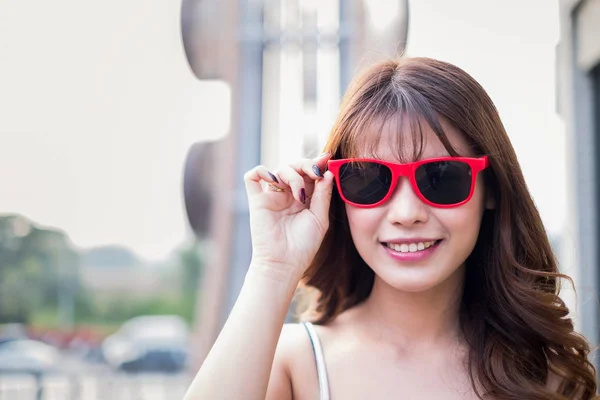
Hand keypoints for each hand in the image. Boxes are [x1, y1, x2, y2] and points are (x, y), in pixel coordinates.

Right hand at [244, 153, 333, 279]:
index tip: (327, 159)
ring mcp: (271, 196)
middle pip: (294, 166)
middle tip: (315, 173)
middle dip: (306, 165)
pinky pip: (252, 177)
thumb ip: (323, 195)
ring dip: (292, 175)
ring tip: (299, 194)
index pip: (308, 173)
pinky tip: (274, 180)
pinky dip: (261, 171)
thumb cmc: (303, 246)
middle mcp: (287, 194)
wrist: (284, 263)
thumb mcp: (319, 218)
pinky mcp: (257, 201)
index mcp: (303, 198)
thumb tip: (327, 172)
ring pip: (278, 169)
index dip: (317, 163)